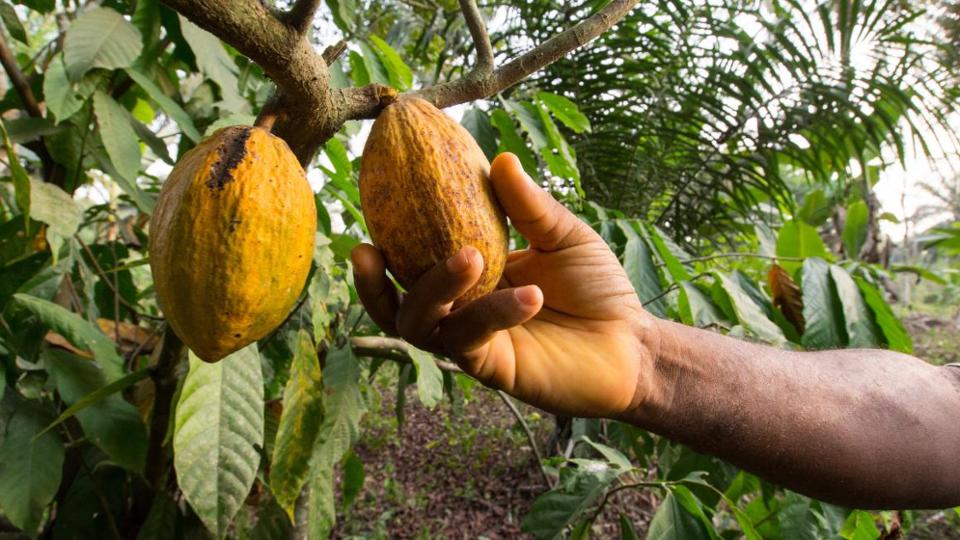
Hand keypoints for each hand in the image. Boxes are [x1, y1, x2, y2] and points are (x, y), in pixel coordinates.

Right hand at [351, 153, 659, 416]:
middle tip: (369, 248)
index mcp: (471, 277)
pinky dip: (494, 313)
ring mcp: (473, 341)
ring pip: (421, 325)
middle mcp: (461, 310)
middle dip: (373, 283)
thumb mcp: (564, 237)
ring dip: (435, 289)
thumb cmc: (598, 290)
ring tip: (469, 256)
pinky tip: (531, 296)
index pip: (413, 261)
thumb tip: (500, 159)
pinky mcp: (492, 367)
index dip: (385, 241)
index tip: (369, 204)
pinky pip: (472, 338)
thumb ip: (530, 206)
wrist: (632, 345)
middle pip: (396, 303)